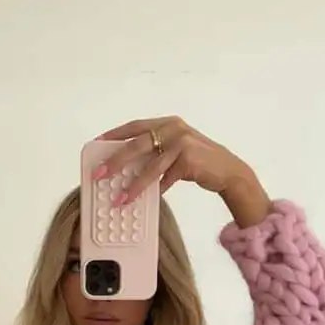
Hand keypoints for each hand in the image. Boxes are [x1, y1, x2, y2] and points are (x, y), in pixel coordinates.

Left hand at [95, 115, 270, 225]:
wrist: (229, 172)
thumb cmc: (198, 163)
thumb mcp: (175, 152)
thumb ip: (154, 153)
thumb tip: (125, 167)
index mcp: (167, 123)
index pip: (134, 126)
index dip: (113, 135)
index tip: (96, 145)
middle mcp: (174, 128)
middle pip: (137, 143)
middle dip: (115, 160)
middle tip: (99, 174)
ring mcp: (182, 143)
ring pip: (150, 166)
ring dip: (132, 185)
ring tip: (118, 199)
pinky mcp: (189, 160)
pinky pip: (166, 179)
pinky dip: (155, 191)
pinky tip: (145, 201)